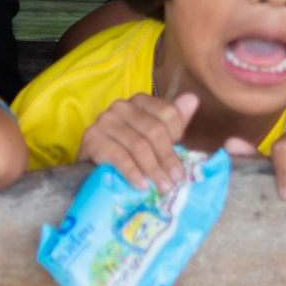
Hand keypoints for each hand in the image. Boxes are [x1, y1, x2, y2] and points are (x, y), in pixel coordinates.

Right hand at [77, 91, 196, 192]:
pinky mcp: (92, 138)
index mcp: (140, 101)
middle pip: (154, 130)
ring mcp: (105, 120)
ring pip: (138, 145)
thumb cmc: (127, 151)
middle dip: (167, 158)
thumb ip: (174, 121)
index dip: (177, 137)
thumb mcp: (153, 138)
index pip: (167, 113)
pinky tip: (142, 185)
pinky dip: (133, 173)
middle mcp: (121, 106)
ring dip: (153, 170)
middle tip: (175, 180)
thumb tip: (193, 99)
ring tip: (162, 186)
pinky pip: (119, 156)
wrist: (92, 167)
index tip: (180, 159)